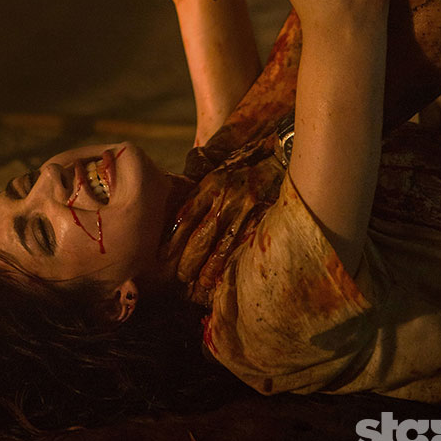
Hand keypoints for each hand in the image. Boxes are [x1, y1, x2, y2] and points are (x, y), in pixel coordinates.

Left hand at [164, 144, 282, 305]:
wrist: (278, 158)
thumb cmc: (245, 165)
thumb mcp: (219, 170)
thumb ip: (202, 189)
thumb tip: (180, 214)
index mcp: (211, 184)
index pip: (185, 215)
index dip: (172, 238)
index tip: (162, 254)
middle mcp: (224, 198)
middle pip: (200, 236)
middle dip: (187, 259)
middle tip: (179, 275)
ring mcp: (244, 211)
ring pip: (220, 247)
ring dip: (207, 269)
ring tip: (198, 282)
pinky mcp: (261, 220)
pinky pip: (242, 247)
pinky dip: (231, 264)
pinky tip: (224, 276)